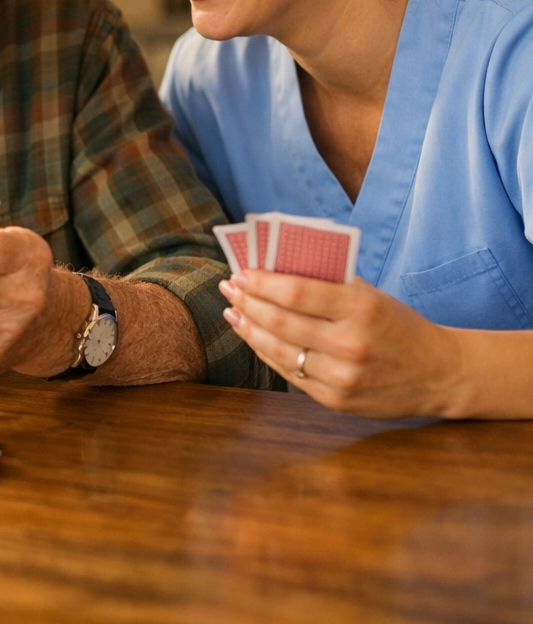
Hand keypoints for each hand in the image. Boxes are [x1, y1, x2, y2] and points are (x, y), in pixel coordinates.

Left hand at [218, 270, 462, 417]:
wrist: (439, 375)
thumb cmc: (397, 325)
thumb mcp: (371, 295)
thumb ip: (327, 283)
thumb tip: (274, 268)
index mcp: (361, 309)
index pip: (297, 293)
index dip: (262, 282)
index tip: (241, 271)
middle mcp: (350, 345)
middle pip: (281, 321)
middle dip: (247, 301)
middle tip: (229, 287)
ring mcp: (342, 377)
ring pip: (279, 350)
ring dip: (248, 328)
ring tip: (233, 311)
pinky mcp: (335, 400)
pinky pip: (289, 373)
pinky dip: (266, 351)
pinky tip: (253, 335)